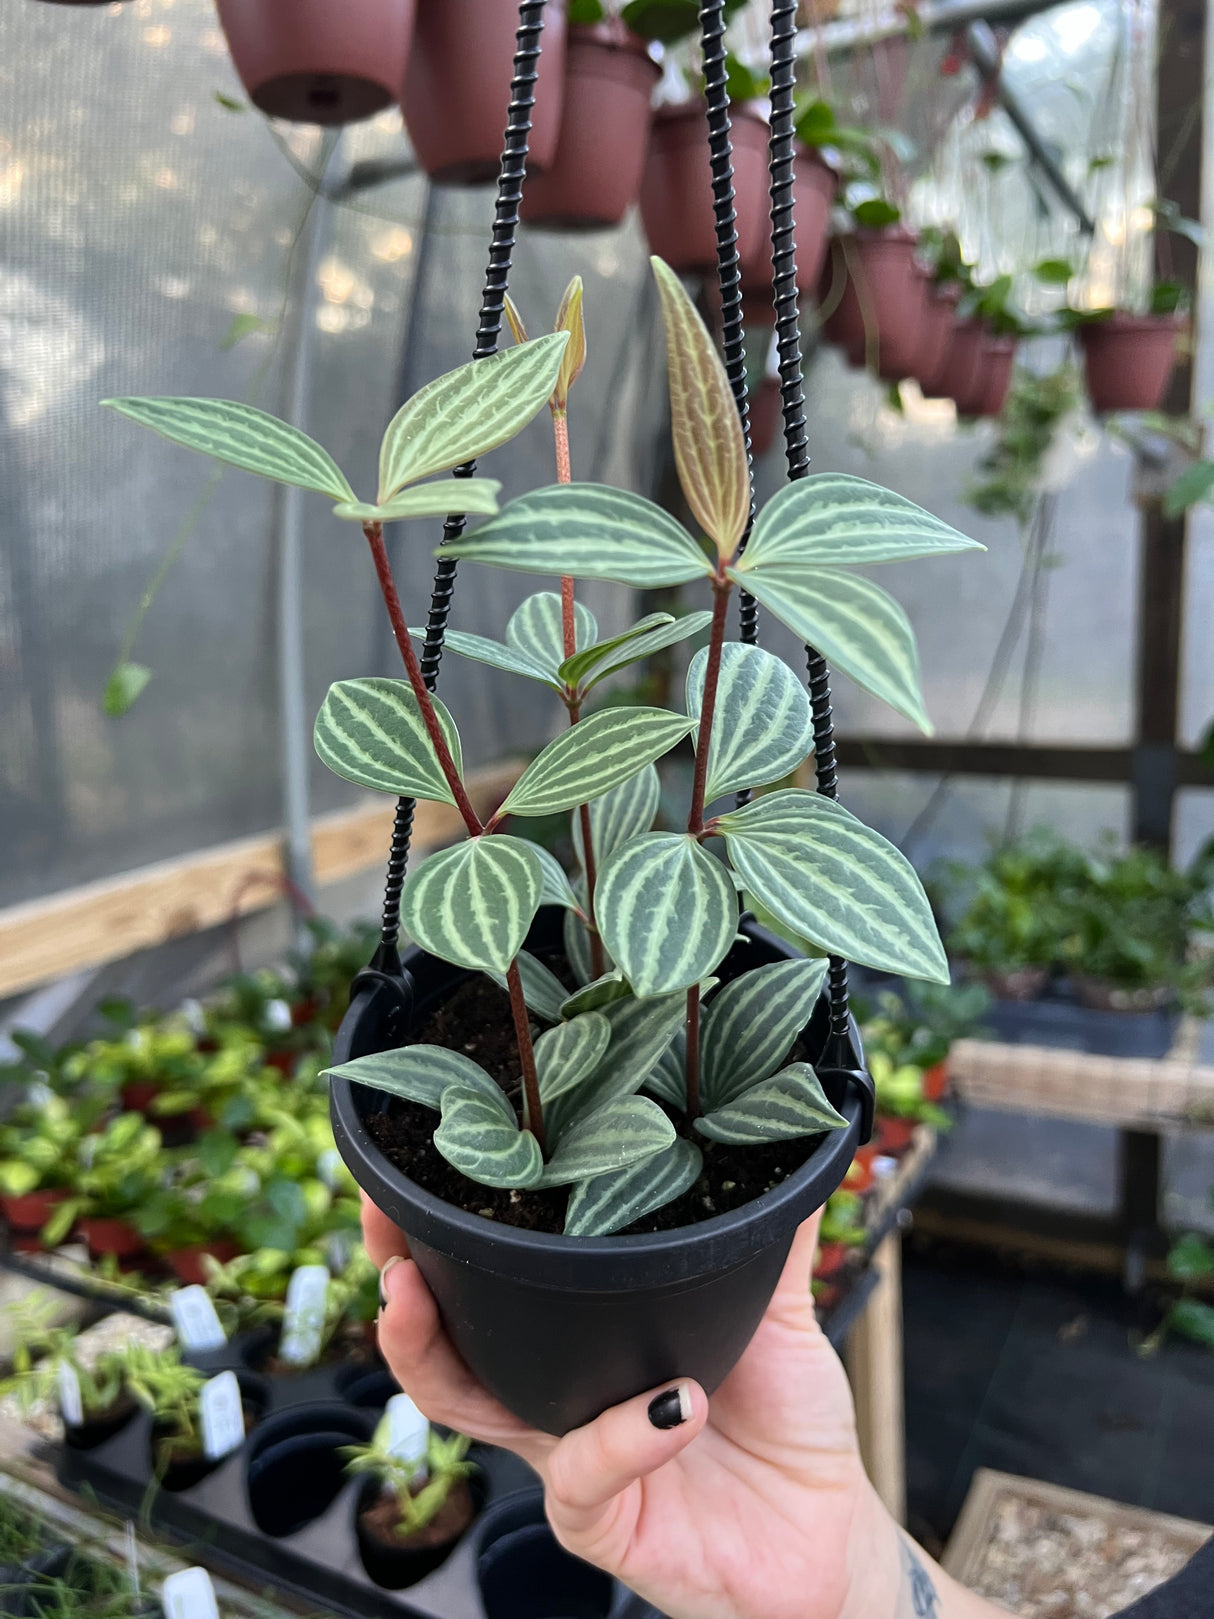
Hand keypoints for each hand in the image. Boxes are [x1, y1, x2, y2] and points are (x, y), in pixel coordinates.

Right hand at [363, 1195, 903, 1618]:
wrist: (825, 1535)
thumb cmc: (783, 1420)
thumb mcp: (774, 1311)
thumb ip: (768, 1235)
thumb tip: (795, 1140)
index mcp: (579, 1345)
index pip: (488, 1286)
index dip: (435, 1238)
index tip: (407, 1174)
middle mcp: (553, 1399)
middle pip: (438, 1349)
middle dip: (396, 1289)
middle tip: (388, 1238)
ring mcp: (566, 1460)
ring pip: (465, 1410)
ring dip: (432, 1353)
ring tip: (424, 1293)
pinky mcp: (600, 1524)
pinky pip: (584, 1475)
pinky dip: (626, 1435)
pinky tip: (675, 1400)